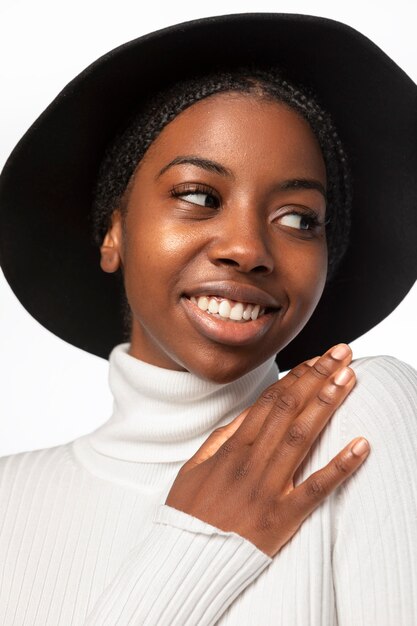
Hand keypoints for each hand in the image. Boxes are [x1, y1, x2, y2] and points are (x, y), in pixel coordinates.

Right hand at [165, 343, 369, 556]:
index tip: (317, 359)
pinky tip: (361, 446)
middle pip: (289, 410)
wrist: (185, 559)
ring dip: (327, 404)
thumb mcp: (194, 467)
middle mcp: (251, 462)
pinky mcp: (281, 518)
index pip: (269, 402)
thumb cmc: (190, 512)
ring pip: (302, 438)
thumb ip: (222, 439)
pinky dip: (339, 467)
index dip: (296, 377)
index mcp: (232, 448)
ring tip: (348, 379)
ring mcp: (268, 489)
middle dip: (318, 377)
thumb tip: (248, 414)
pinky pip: (314, 489)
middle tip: (343, 354)